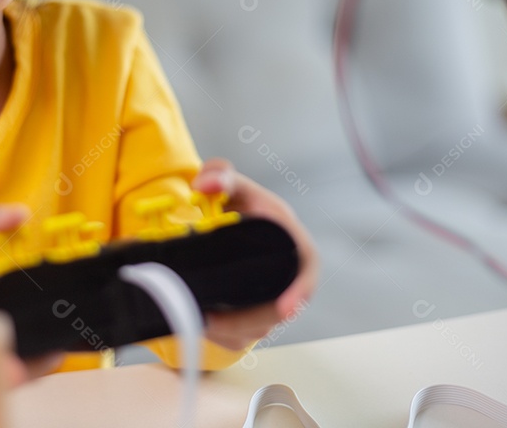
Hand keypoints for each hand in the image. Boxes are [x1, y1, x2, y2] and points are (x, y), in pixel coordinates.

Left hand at [191, 158, 317, 350]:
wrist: (225, 219)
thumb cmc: (238, 203)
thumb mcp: (230, 185)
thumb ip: (219, 174)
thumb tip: (205, 185)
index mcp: (289, 238)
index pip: (305, 267)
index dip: (300, 289)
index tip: (287, 308)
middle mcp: (285, 271)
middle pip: (279, 307)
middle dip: (250, 319)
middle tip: (214, 321)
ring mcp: (270, 295)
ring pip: (259, 324)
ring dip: (231, 327)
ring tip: (201, 319)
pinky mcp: (253, 313)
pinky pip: (243, 331)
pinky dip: (222, 331)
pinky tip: (202, 324)